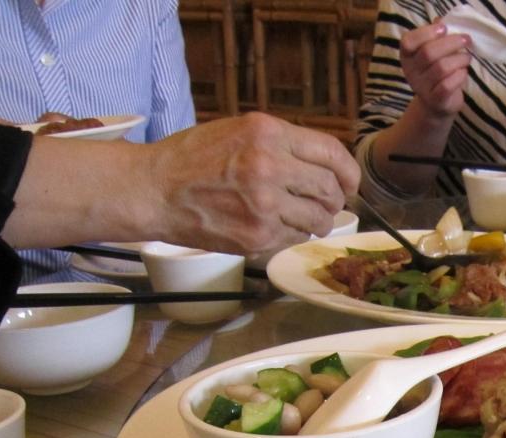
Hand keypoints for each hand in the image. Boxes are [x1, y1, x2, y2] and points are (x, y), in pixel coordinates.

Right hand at [148, 113, 359, 254]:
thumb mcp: (239, 131)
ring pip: (320, 219)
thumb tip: (326, 167)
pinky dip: (294, 234)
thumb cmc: (193, 159)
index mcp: (267, 134)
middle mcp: (269, 166)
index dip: (349, 172)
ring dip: (319, 221)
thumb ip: (282, 145)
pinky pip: (296, 237)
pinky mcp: (258, 234)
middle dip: (334, 200)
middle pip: (330, 189)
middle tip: (326, 204)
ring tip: (303, 217)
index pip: (331, 153)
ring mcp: (264, 204)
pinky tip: (276, 225)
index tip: (351, 183)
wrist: (153, 190)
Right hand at [400, 21, 471, 123]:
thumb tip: (442, 20)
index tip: (444, 28)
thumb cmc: (437, 73)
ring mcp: (422, 87)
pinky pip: (448, 85)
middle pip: (428, 53)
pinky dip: (460, 76)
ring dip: (459, 59)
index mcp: (407, 56)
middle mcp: (411, 71)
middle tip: (466, 40)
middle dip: (451, 43)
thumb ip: (436, 36)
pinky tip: (464, 72)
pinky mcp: (436, 100)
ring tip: (467, 58)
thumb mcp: (434, 52)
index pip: (408, 41)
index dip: (427, 32)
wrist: (438, 105)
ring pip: (441, 68)